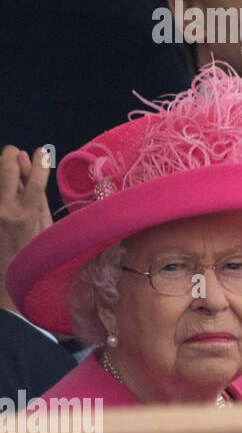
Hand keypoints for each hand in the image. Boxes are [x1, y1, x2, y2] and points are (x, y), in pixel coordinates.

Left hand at [0, 145, 53, 313]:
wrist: (3, 281)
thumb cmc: (32, 256)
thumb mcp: (45, 229)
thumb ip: (37, 197)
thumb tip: (30, 168)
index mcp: (26, 215)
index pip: (35, 178)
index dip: (40, 161)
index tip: (42, 151)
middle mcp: (3, 210)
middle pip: (6, 168)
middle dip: (11, 155)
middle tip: (16, 154)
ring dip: (1, 166)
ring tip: (9, 168)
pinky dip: (0, 186)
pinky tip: (4, 187)